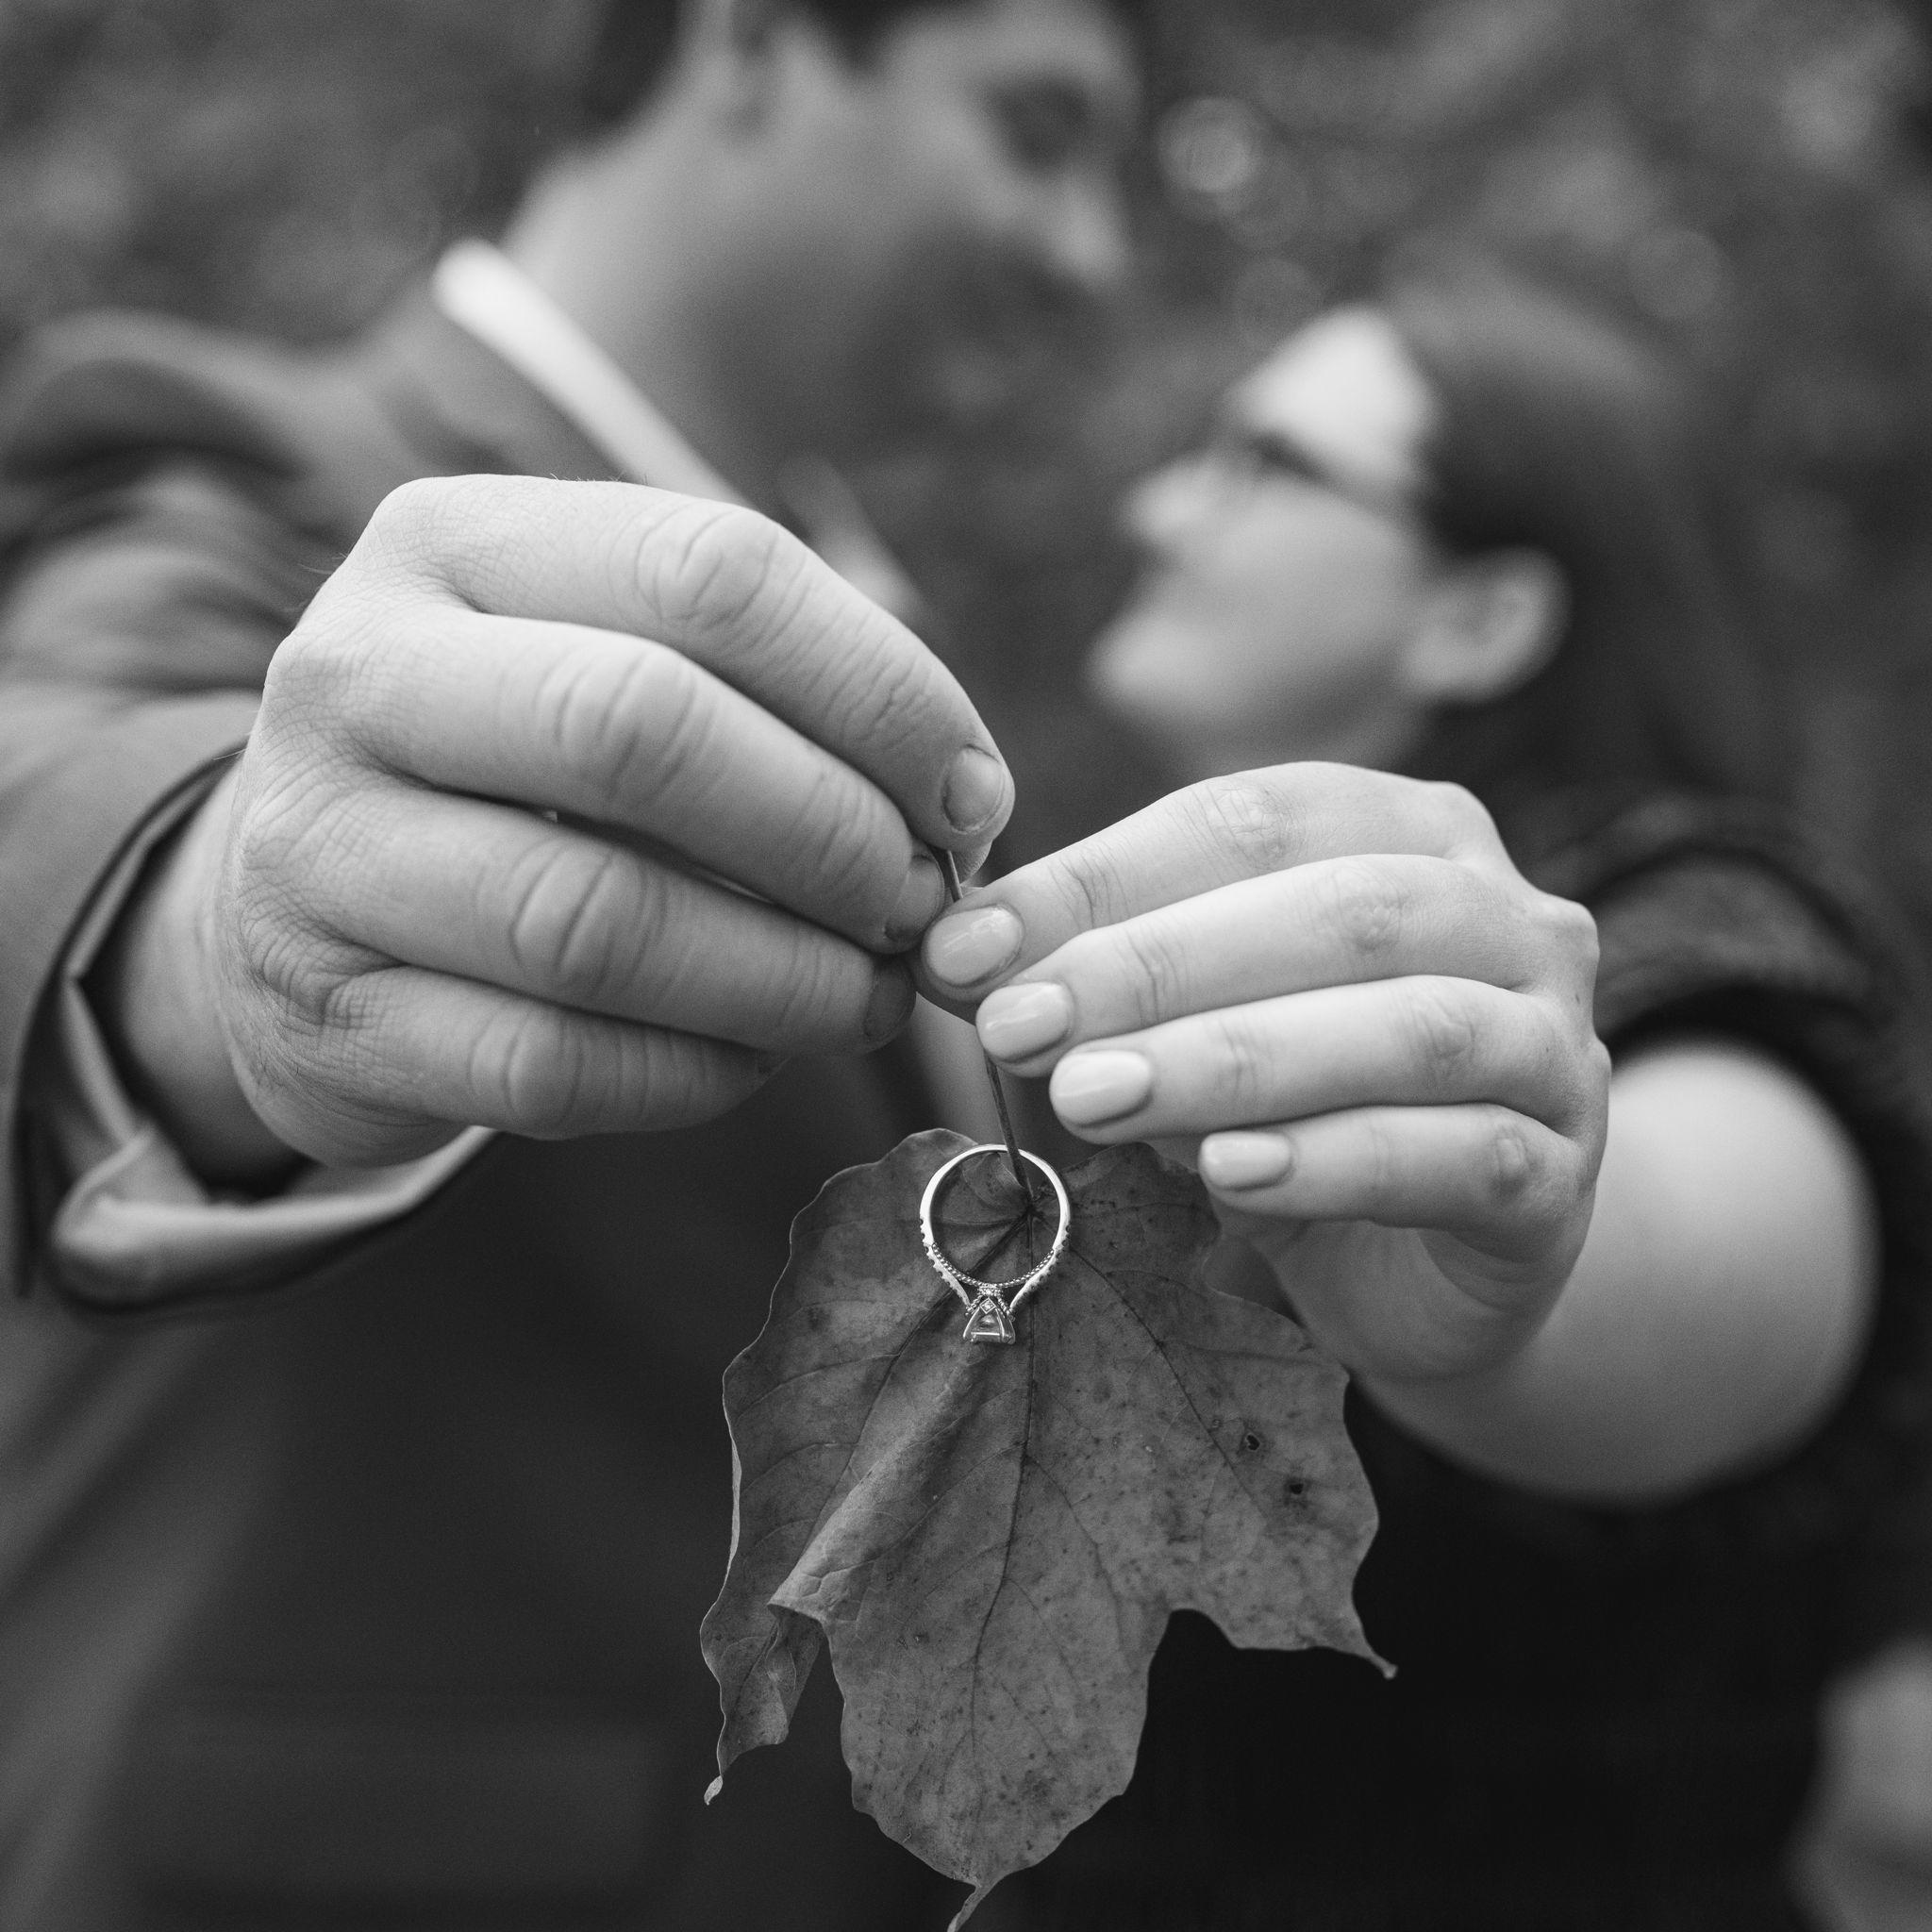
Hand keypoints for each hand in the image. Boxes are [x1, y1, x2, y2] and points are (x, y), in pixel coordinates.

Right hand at [106, 476, 1010, 1172]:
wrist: (289, 895)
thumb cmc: (516, 770)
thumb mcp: (605, 659)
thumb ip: (771, 694)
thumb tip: (964, 806)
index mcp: (453, 541)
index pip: (711, 571)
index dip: (882, 690)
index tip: (971, 798)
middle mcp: (358, 673)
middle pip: (640, 729)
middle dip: (831, 835)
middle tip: (921, 908)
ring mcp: (318, 851)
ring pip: (596, 921)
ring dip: (783, 977)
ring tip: (867, 996)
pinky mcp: (327, 1017)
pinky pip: (552, 1067)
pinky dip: (694, 1075)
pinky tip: (755, 1056)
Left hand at [917, 765, 1608, 1386]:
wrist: (1432, 1266)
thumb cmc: (1296, 1110)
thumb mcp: (1190, 1028)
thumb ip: (1101, 985)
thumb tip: (951, 960)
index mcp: (1412, 833)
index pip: (1252, 820)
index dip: (1102, 876)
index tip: (965, 947)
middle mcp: (1510, 918)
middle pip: (1338, 910)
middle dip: (1157, 966)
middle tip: (1016, 1025)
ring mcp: (1556, 1047)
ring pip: (1407, 1028)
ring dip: (1232, 1059)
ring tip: (1091, 1099)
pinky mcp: (1562, 1179)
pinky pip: (1458, 1156)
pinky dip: (1335, 1160)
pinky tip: (1228, 1177)